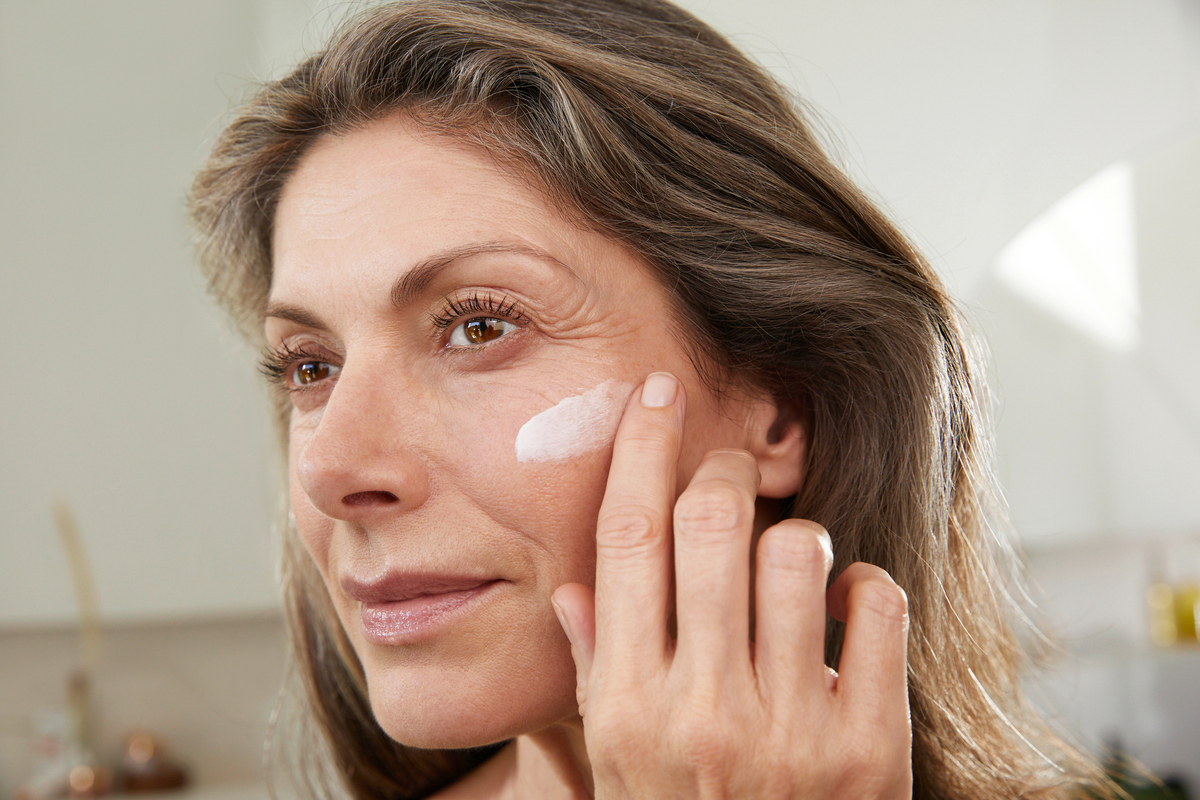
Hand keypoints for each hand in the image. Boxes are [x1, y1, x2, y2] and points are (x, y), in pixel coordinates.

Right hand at [552, 372, 911, 798]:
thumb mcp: (617, 766)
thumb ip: (596, 673)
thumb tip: (574, 591)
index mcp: (630, 704)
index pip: (626, 541)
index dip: (642, 451)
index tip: (659, 394)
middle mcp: (703, 708)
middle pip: (709, 523)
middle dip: (723, 471)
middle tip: (730, 472)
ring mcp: (791, 726)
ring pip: (797, 548)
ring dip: (794, 533)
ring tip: (788, 561)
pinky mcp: (870, 742)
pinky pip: (878, 601)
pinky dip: (866, 584)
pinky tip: (847, 606)